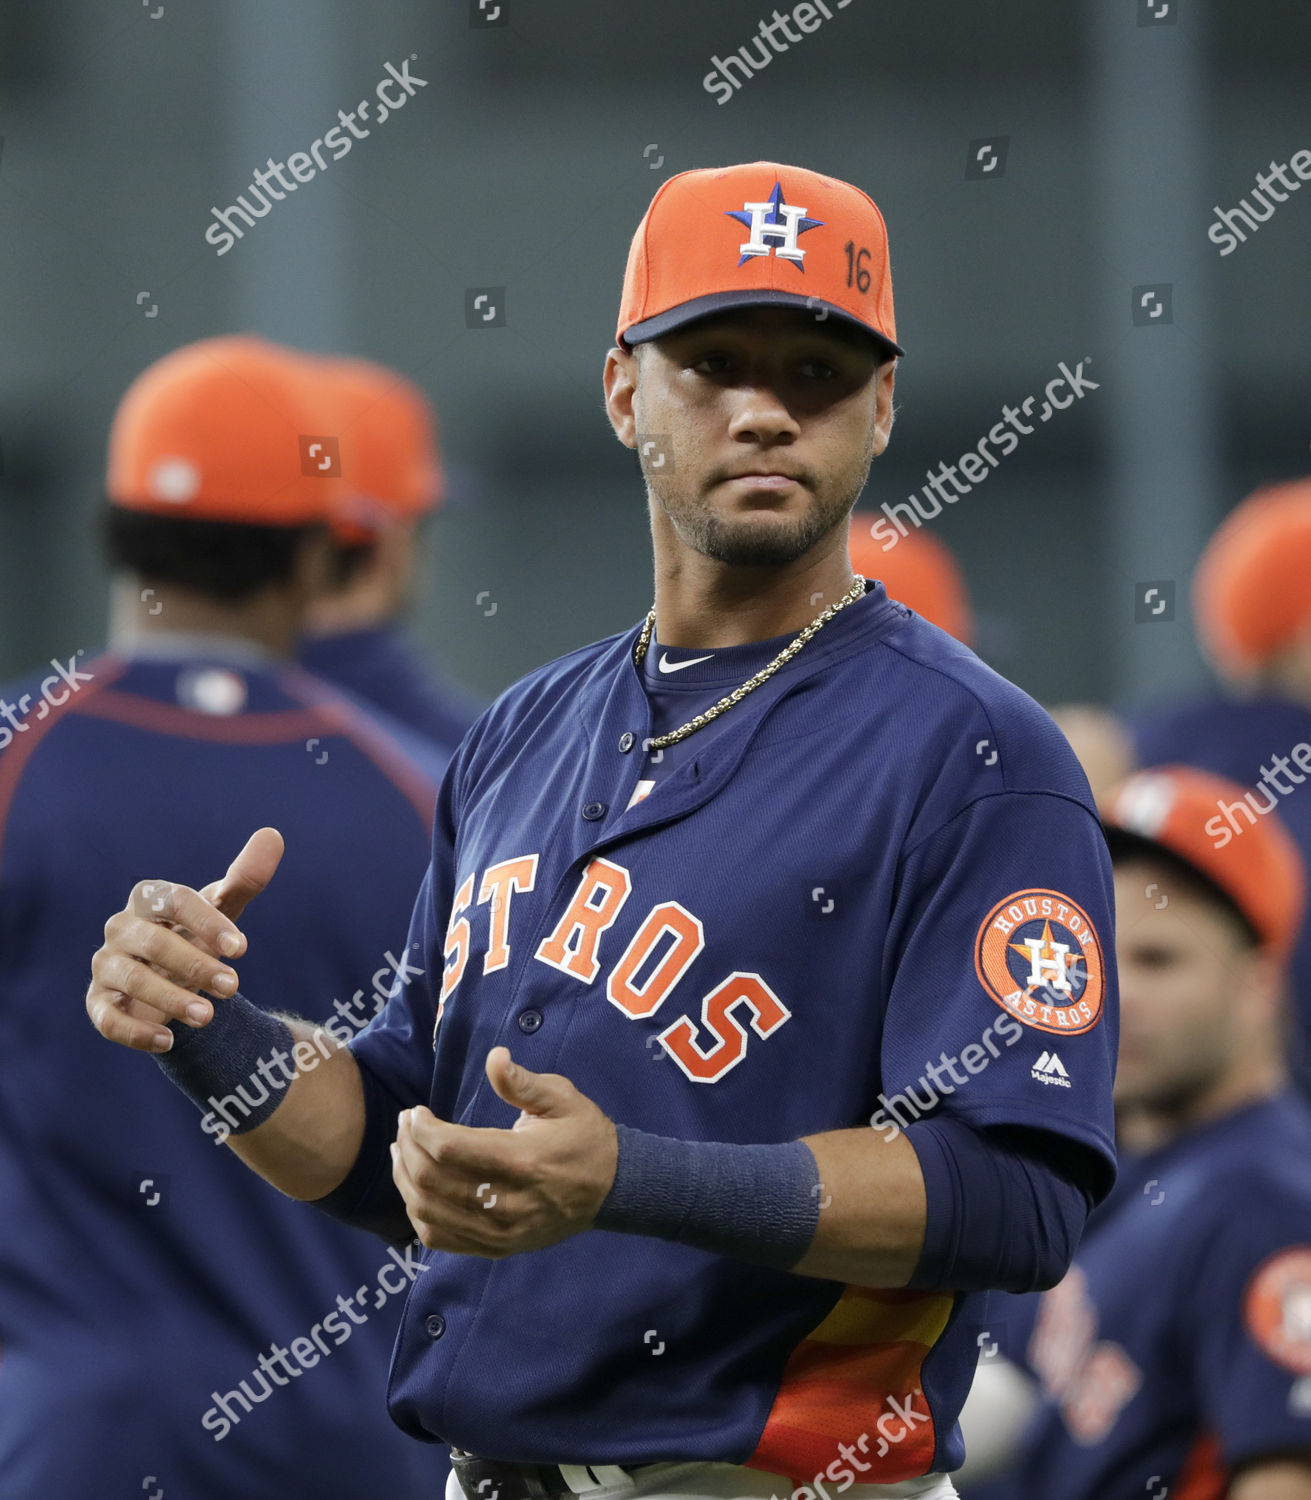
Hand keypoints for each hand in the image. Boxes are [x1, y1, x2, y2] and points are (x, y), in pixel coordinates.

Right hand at [85, 828, 284, 1052]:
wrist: (173, 978)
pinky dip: (135, 1031)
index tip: (242, 948)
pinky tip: (168, 1041)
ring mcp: (106, 966)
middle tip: (233, 987)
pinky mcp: (99, 1003)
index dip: (208, 922)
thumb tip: (272, 836)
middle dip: (196, 964)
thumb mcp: (225, 909)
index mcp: (149, 899)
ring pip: (132, 979)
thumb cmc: (199, 935)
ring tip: (208, 1016)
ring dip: (171, 998)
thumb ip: (246, 877)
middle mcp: (121, 928)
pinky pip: (107, 1018)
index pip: (174, 901)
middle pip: (154, 942)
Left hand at [391, 1047, 618, 1257]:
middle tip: (405, 1126)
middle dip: (408, 1148)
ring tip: (403, 1153)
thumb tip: (494, 1058)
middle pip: (431, 1181)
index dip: (420, 1128)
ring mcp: (500, 1232)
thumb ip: (523, 1082)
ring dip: (405, 1181)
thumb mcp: (562, 1098)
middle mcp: (506, 1202)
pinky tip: (416, 1191)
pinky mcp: (497, 1248)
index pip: (448, 1149)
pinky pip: (441, 1239)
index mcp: (521, 1160)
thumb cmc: (584, 1136)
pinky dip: (419, 1215)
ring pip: (429, 1212)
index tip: (414, 1111)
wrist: (612, 1189)